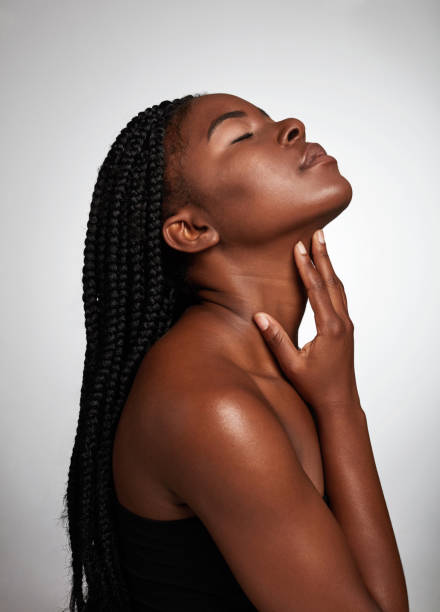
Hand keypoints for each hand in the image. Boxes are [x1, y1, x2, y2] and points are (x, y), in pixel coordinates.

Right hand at [253, 229, 359, 415]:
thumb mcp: (292, 365)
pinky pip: (339, 298)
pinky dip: (331, 281)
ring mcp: (346, 326)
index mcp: (330, 328)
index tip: (300, 246)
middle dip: (324, 256)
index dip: (307, 266)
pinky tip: (326, 276)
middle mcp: (342, 323)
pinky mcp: (345, 330)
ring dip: (329, 266)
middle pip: (332, 282)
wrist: (340, 403)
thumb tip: (259, 316)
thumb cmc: (315, 388)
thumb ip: (276, 339)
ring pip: (338, 288)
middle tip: (319, 233)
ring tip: (322, 246)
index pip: (316, 289)